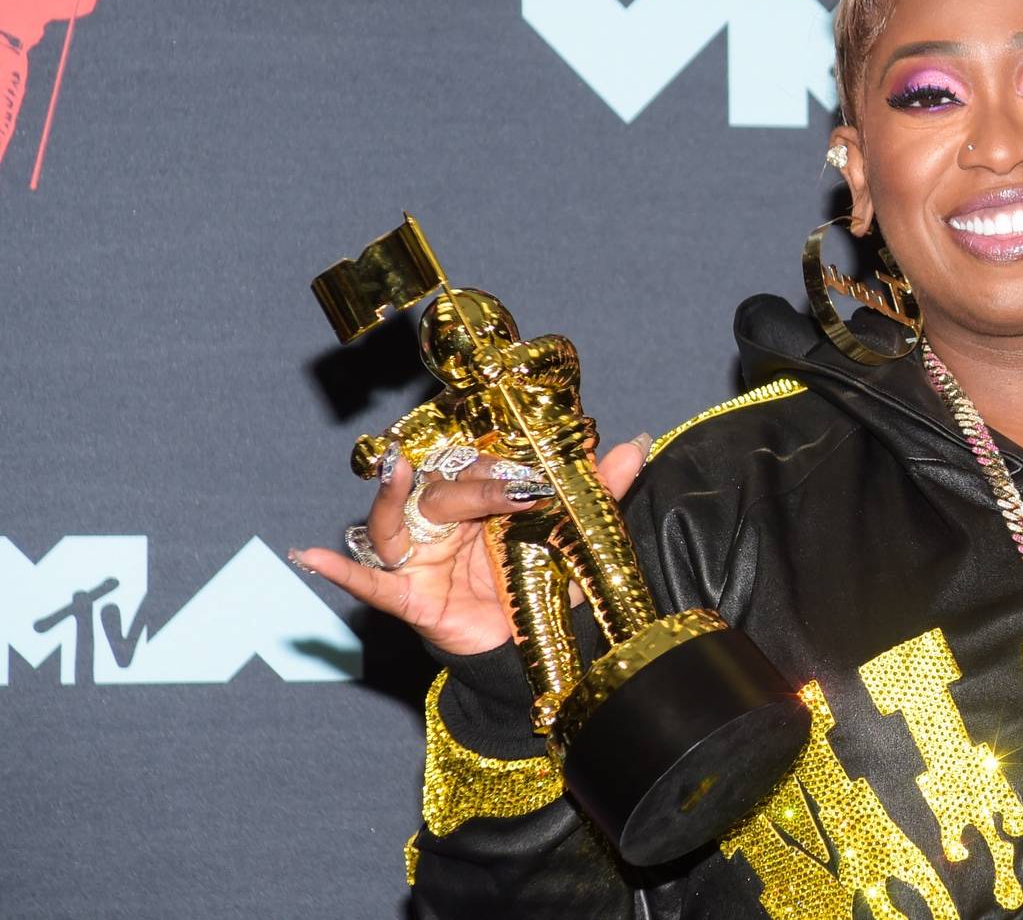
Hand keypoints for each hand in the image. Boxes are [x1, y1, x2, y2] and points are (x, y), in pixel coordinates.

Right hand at [292, 435, 651, 655]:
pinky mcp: (409, 597)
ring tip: (393, 472)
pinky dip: (340, 570)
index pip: (478, 469)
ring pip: (395, 522)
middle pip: (439, 491)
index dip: (500, 469)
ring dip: (391, 497)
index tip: (533, 476)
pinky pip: (368, 583)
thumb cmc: (542, 587)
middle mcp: (443, 522)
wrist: (535, 652)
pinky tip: (311, 557)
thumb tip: (636, 444)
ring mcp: (420, 557)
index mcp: (481, 502)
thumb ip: (601, 493)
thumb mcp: (577, 540)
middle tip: (509, 493)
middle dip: (470, 489)